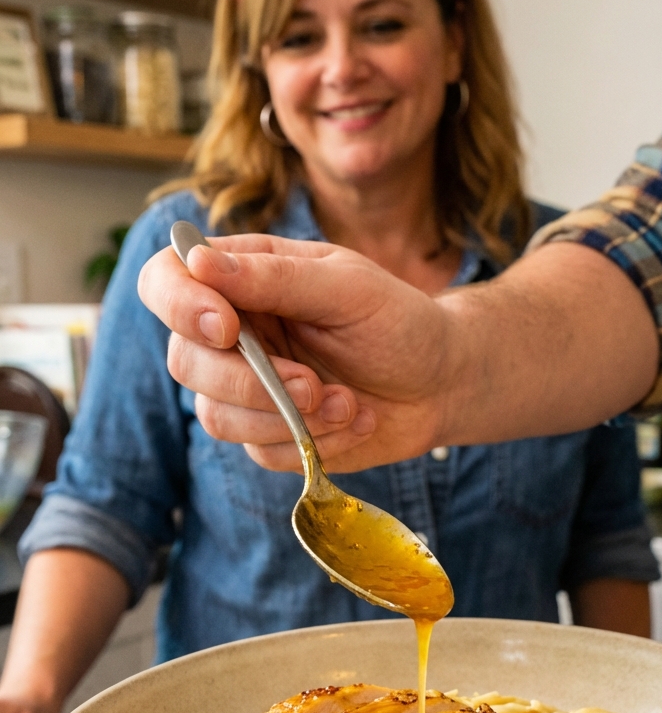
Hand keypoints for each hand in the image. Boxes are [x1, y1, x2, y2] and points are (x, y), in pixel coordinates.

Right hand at [138, 233, 658, 472]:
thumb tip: (200, 262)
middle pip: (184, 360)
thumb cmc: (400, 321)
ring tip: (346, 401)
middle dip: (247, 381)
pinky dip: (310, 440)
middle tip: (311, 383)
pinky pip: (259, 450)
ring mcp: (246, 387)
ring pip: (216, 415)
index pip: (165, 280)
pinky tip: (353, 418)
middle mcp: (233, 333)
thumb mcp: (348, 287)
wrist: (444, 383)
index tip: (226, 327)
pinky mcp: (268, 435)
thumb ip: (277, 277)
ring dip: (285, 416)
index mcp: (243, 278)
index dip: (179, 304)